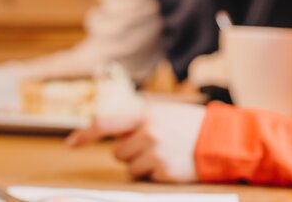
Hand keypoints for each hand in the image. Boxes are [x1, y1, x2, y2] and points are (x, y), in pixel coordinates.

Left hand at [66, 102, 205, 182]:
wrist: (220, 140)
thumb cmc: (189, 125)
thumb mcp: (162, 113)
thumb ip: (137, 122)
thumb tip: (111, 134)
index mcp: (145, 115)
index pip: (105, 124)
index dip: (85, 134)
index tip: (71, 143)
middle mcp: (148, 133)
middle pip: (118, 153)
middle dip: (130, 153)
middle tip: (152, 146)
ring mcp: (156, 153)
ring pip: (129, 168)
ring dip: (141, 165)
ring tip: (163, 155)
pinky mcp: (164, 171)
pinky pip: (144, 178)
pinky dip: (154, 174)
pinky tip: (170, 164)